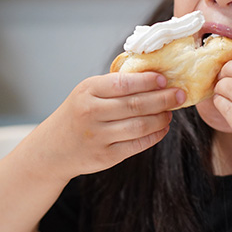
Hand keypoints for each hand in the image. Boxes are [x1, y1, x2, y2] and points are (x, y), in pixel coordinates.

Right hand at [31, 71, 182, 181]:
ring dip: (161, 118)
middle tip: (179, 94)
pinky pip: (137, 144)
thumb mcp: (87, 92)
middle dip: (163, 99)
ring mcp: (98, 136)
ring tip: (170, 112)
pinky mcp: (105, 156)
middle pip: (136, 105)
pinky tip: (162, 128)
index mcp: (87, 91)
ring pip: (140, 126)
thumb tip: (155, 75)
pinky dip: (155, 135)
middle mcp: (91, 113)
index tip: (165, 79)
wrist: (51, 149)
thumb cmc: (77, 113)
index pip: (124, 83)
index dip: (148, 81)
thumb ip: (115, 84)